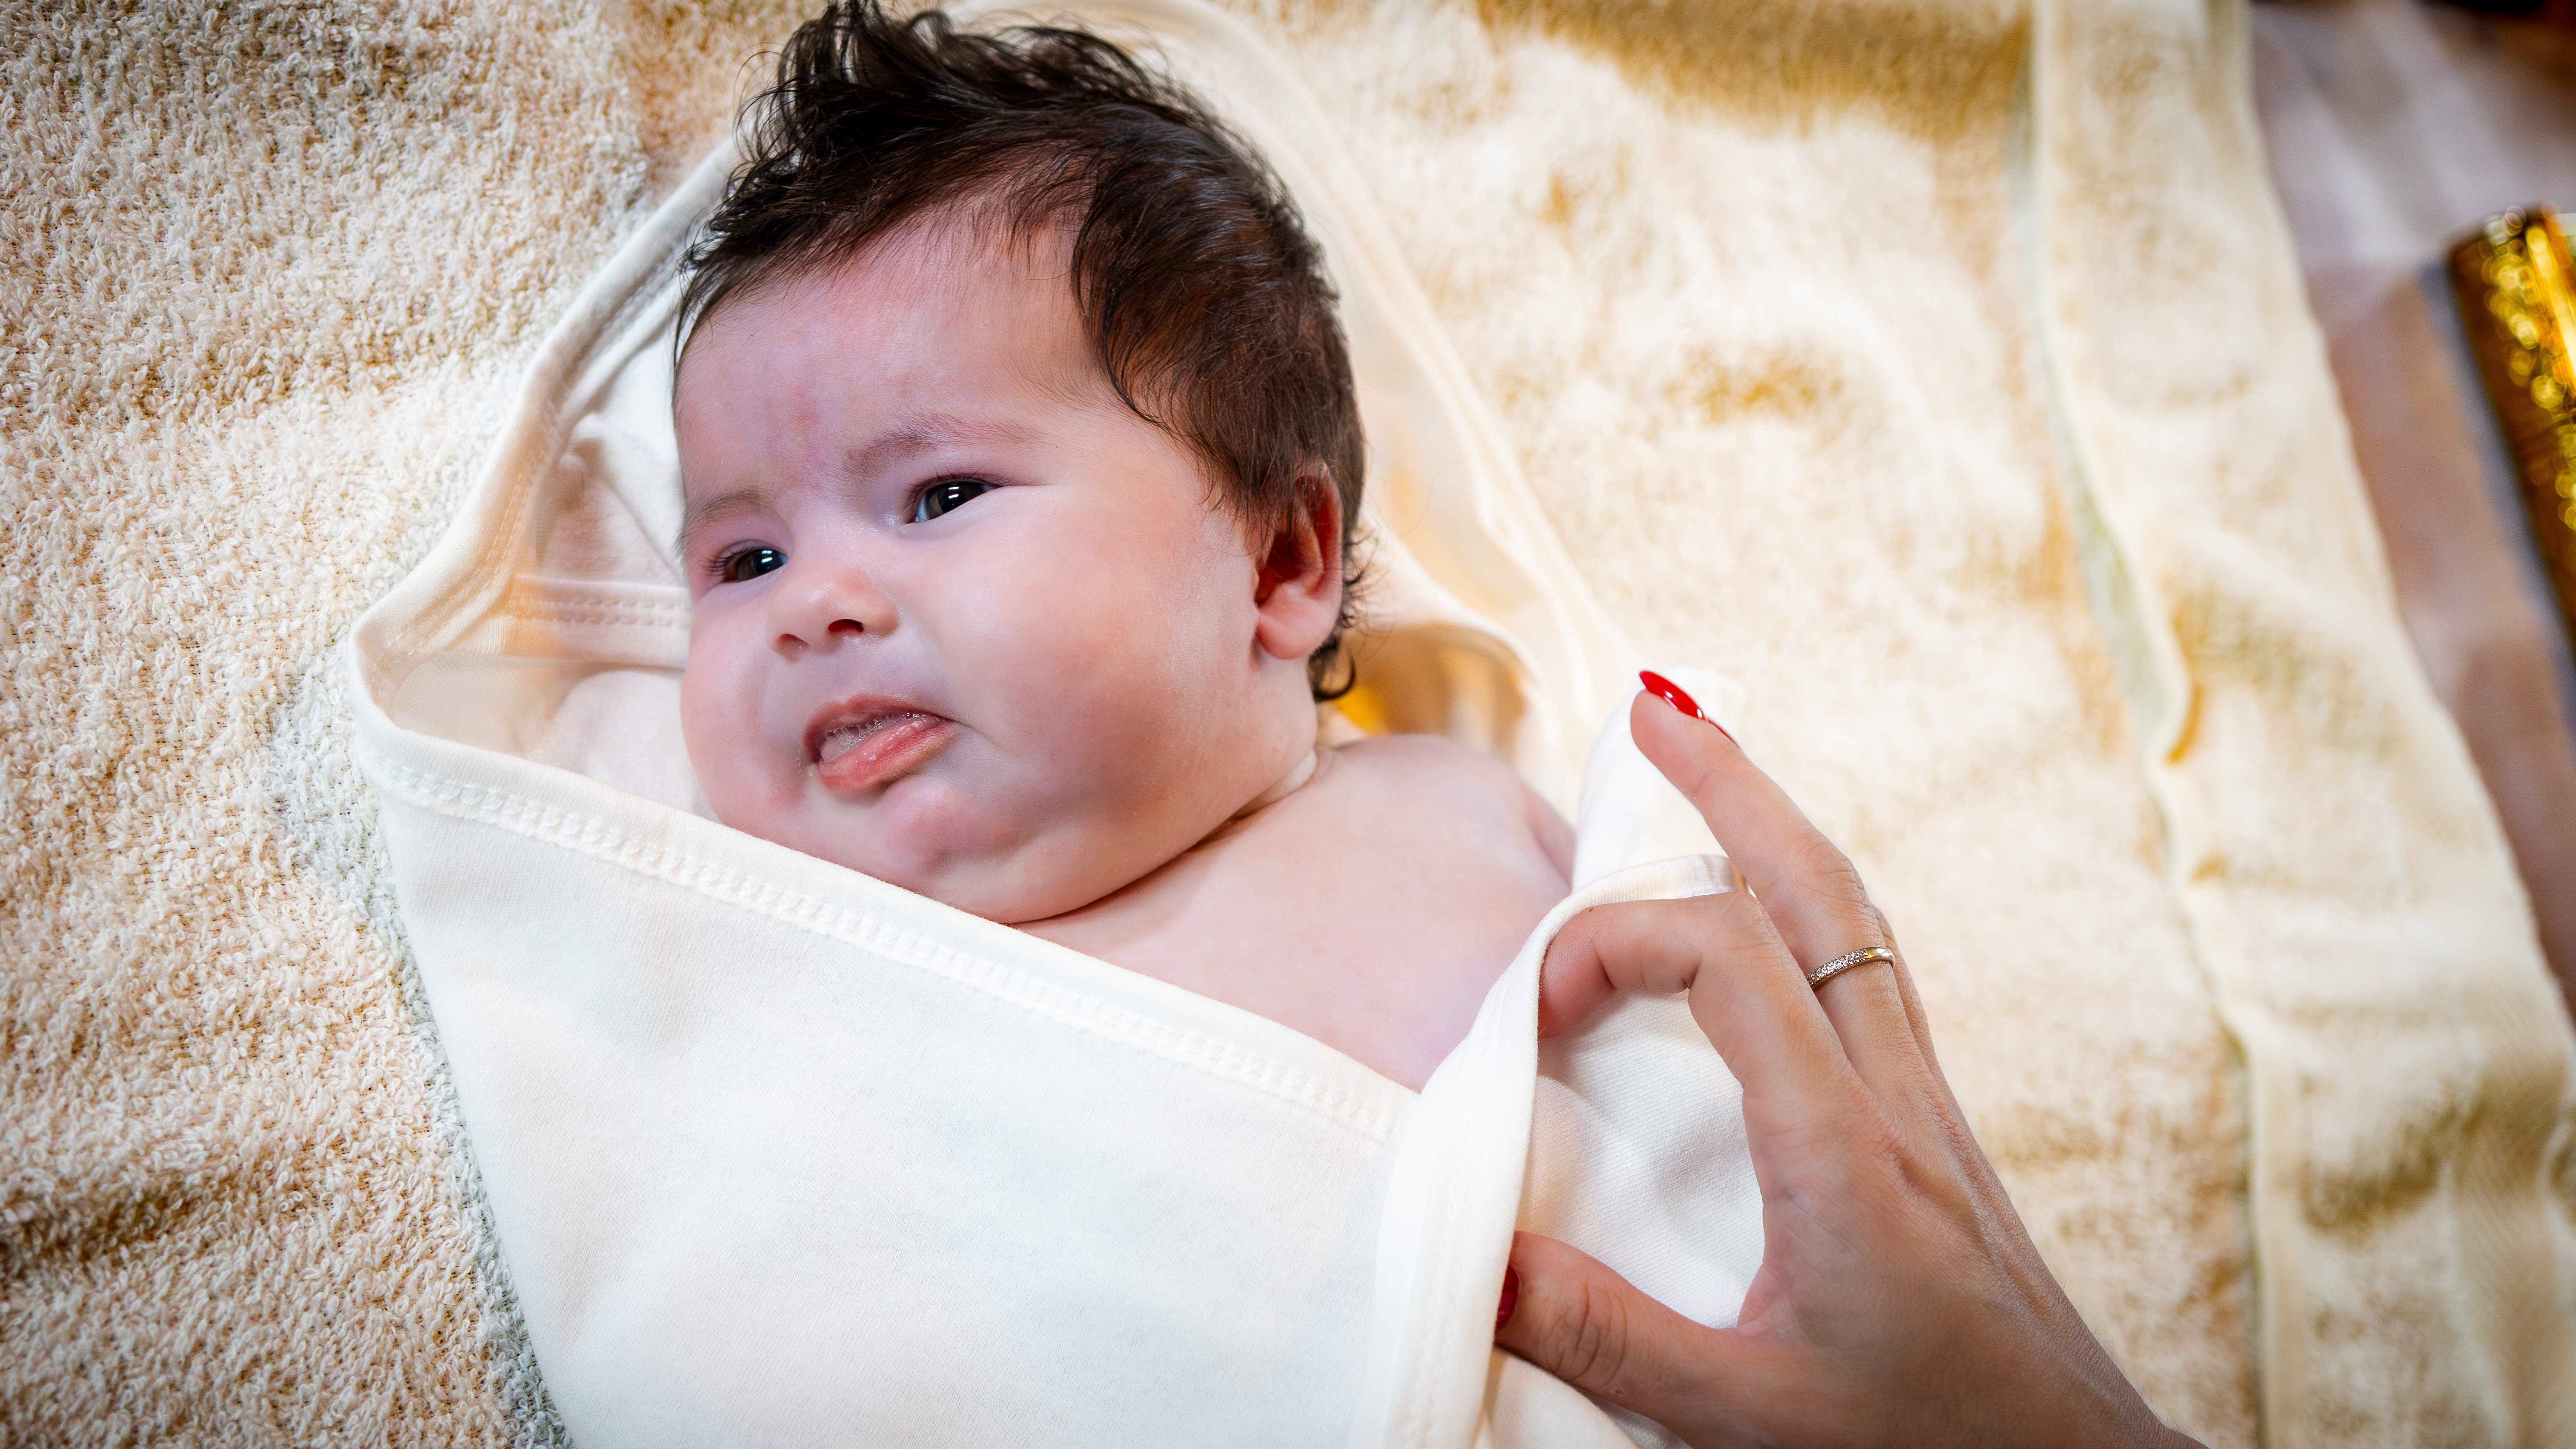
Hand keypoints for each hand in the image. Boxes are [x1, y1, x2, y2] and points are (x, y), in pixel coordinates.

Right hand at [1497, 680, 2200, 1448]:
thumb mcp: (1748, 1419)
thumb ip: (1605, 1338)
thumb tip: (1478, 1263)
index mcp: (1843, 1149)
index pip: (1723, 958)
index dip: (1610, 944)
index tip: (1531, 1016)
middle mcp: (1895, 1100)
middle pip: (1817, 886)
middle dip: (1730, 779)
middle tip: (1651, 704)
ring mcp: (1926, 1108)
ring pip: (1854, 918)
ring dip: (1773, 828)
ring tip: (1703, 767)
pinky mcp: (1933, 1136)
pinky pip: (1867, 975)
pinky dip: (1803, 908)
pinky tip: (1768, 921)